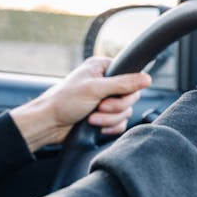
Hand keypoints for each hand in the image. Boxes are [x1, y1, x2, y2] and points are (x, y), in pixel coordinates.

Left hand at [10, 57, 150, 151]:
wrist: (49, 124)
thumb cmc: (64, 102)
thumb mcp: (95, 89)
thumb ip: (123, 83)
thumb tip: (147, 78)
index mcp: (102, 69)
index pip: (131, 75)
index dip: (127, 89)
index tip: (114, 94)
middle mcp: (106, 83)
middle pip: (131, 97)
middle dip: (115, 107)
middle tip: (99, 107)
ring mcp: (106, 101)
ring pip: (126, 112)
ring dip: (109, 119)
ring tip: (92, 118)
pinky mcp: (105, 118)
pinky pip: (121, 124)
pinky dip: (109, 128)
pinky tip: (96, 127)